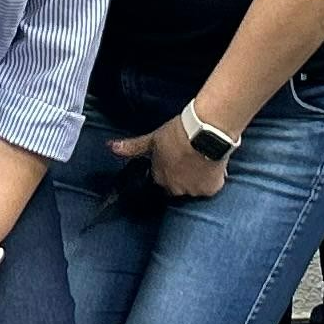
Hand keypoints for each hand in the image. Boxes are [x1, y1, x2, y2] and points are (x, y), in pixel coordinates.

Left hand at [109, 114, 229, 200]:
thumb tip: (110, 147)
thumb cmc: (178, 133)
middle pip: (178, 186)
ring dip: (197, 178)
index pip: (161, 179)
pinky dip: (212, 178)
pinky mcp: (211, 189)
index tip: (174, 159)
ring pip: (195, 187)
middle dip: (182, 176)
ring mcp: (193, 190)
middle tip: (189, 159)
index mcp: (159, 178)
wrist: (205, 133)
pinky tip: (212, 165)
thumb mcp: (152, 139)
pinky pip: (211, 187)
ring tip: (201, 160)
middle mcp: (175, 189)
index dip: (168, 168)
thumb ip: (132, 147)